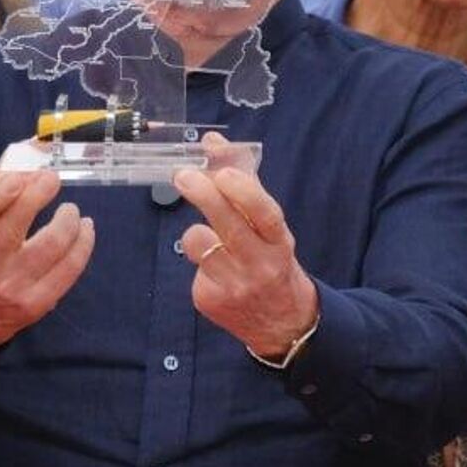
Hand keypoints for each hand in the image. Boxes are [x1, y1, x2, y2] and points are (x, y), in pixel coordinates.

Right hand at [0, 169, 95, 347]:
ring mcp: (13, 284)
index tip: (29, 169)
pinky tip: (85, 228)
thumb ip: (1, 185)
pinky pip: (69, 269)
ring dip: (68, 220)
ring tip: (71, 210)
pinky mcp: (37, 302)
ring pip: (49, 247)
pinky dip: (83, 243)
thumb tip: (33, 146)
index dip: (4, 188)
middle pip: (15, 227)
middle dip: (38, 196)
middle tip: (53, 178)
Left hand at [174, 149, 318, 362]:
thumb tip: (213, 143)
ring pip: (199, 245)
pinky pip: (193, 267)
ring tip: (208, 238)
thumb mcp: (271, 228)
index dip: (244, 192)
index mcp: (279, 244)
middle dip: (204, 197)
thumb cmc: (273, 263)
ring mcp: (234, 286)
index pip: (265, 214)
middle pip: (229, 227)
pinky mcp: (209, 300)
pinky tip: (214, 270)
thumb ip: (244, 183)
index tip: (223, 171)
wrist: (282, 323)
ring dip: (196, 234)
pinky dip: (199, 260)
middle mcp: (260, 266)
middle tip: (184, 176)